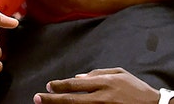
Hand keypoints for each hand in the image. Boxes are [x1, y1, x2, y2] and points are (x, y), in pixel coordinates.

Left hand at [35, 68, 157, 103]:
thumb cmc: (136, 89)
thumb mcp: (119, 74)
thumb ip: (97, 74)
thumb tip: (77, 79)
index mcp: (104, 83)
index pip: (75, 84)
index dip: (60, 86)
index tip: (48, 86)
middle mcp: (102, 97)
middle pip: (71, 99)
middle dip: (52, 99)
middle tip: (37, 98)